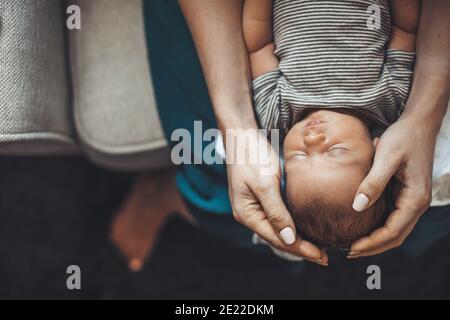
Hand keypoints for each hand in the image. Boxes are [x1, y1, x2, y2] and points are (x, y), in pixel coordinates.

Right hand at [225, 129, 327, 264]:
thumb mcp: (265, 182)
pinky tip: (306, 228)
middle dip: (301, 248)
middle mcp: (250, 215)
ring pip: (279, 230)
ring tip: (319, 247)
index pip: (278, 239)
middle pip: (278, 238)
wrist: (241, 135)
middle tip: (325, 257)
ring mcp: (255, 208)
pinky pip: (278, 218)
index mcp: (247, 214)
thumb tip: (290, 238)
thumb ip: (277, 211)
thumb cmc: (251, 155)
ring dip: (298, 239)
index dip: (301, 249)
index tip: (322, 256)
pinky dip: (293, 225)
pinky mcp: (261, 199)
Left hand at [349, 116, 437, 257]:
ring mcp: (412, 200)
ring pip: (395, 230)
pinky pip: (393, 218)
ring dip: (376, 240)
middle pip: (396, 237)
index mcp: (415, 199)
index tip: (351, 248)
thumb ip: (373, 183)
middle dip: (373, 247)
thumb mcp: (386, 157)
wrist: (418, 124)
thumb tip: (357, 207)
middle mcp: (417, 203)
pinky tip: (363, 227)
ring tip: (353, 245)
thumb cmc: (403, 138)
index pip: (392, 232)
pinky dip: (379, 227)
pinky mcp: (405, 194)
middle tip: (348, 252)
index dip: (371, 243)